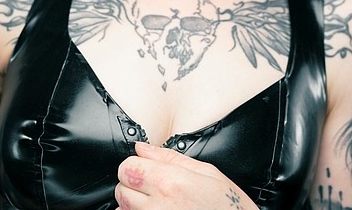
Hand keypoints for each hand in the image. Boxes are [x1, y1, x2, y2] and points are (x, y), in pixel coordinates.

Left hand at [115, 141, 258, 209]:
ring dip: (135, 203)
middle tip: (152, 186)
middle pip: (122, 189)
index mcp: (171, 183)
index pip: (128, 167)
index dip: (135, 164)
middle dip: (133, 184)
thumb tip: (143, 148)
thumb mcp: (207, 173)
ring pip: (124, 209)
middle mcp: (158, 207)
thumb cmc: (228, 207)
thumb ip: (170, 158)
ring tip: (158, 202)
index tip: (144, 167)